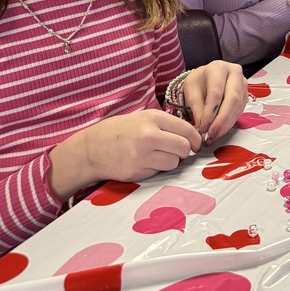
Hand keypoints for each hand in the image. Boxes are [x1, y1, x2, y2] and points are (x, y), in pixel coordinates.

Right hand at [48, 109, 200, 201]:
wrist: (93, 148)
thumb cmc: (121, 131)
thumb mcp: (144, 118)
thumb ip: (166, 124)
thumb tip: (191, 135)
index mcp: (153, 118)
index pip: (186, 129)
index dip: (196, 139)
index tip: (196, 144)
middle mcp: (148, 135)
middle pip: (183, 147)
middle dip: (185, 151)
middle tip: (179, 151)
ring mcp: (142, 155)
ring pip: (174, 162)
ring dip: (171, 161)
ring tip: (160, 156)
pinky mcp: (137, 171)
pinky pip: (159, 172)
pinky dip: (158, 169)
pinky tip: (146, 162)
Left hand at [183, 61, 247, 143]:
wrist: (207, 78)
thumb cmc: (199, 82)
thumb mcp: (191, 91)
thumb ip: (197, 108)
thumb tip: (203, 128)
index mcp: (218, 68)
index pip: (216, 92)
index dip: (210, 112)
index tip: (202, 128)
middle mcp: (234, 73)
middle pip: (232, 99)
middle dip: (221, 120)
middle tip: (211, 134)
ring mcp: (243, 84)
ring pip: (237, 106)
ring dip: (226, 124)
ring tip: (214, 136)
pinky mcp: (245, 95)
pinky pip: (239, 111)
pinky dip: (230, 123)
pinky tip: (221, 131)